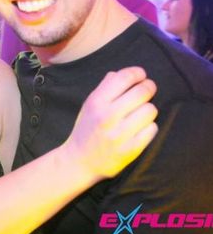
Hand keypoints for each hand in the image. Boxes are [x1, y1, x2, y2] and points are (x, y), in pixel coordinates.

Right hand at [62, 66, 157, 181]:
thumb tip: (122, 74)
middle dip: (148, 87)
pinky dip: (149, 127)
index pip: (124, 78)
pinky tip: (139, 128)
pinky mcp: (131, 149)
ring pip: (150, 110)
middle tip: (148, 89)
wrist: (80, 161)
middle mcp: (108, 116)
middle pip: (142, 92)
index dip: (137, 73)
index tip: (141, 75)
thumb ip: (105, 87)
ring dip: (148, 109)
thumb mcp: (89, 104)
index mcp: (96, 102)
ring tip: (140, 113)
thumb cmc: (87, 128)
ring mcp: (120, 134)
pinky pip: (152, 129)